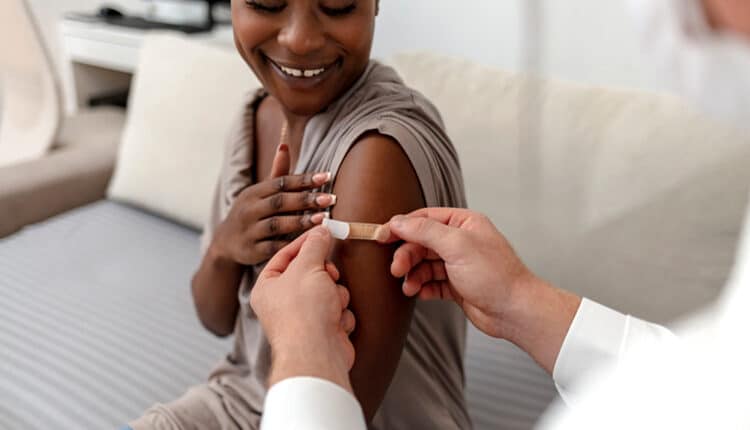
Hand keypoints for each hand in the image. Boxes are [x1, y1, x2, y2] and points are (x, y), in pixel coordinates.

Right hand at [210, 144, 336, 265]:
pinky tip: (308, 241)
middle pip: (280, 202)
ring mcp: (249, 231)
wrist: (226, 242)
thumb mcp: (260, 193)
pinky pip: (273, 247)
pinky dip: (290, 244)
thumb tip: (285, 146)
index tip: (327, 176)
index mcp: (254, 192)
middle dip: (306, 200)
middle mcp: (249, 210)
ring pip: (277, 225)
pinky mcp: (252, 251)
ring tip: (322, 218)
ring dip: (300, 221)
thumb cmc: (252, 212)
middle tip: (330, 198)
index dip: (304, 179)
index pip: (281, 182)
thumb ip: (277, 174)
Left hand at [251, 227, 355, 390]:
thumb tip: (321, 231)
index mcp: (267, 287)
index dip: (305, 242)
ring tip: (330, 305)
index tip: (323, 231)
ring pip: (329, 290)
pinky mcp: (323, 330)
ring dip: (336, 294)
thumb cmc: (303, 311)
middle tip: (328, 275)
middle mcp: (282, 303)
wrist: (316, 353)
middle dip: (325, 274)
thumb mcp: (308, 267)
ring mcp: (304, 318)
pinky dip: (340, 314)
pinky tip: (334, 322)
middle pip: (311, 272)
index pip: (286, 255)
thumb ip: (315, 246)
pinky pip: (338, 310)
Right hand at [381, 208, 580, 373]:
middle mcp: (461, 241)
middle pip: (421, 242)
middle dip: (406, 256)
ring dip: (413, 274)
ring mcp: (459, 264)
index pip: (424, 218)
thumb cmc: (495, 275)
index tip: (381, 237)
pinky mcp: (457, 286)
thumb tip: (398, 222)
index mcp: (464, 223)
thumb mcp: (457, 245)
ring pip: (424, 264)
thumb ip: (425, 231)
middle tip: (396, 269)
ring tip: (409, 287)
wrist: (514, 311)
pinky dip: (423, 287)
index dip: (401, 227)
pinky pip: (432, 282)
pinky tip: (420, 293)